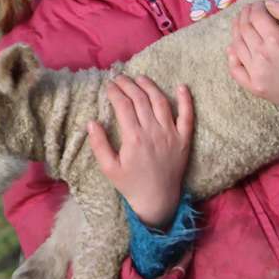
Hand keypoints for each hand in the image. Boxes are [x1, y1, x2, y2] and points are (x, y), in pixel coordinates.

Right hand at [89, 76, 193, 227]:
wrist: (158, 200)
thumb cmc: (131, 185)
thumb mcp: (109, 168)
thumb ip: (99, 144)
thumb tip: (91, 122)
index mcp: (133, 138)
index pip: (123, 105)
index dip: (114, 92)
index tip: (108, 85)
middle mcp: (153, 131)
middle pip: (140, 99)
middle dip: (128, 84)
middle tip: (120, 77)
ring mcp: (171, 134)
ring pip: (160, 101)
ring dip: (149, 86)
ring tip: (140, 78)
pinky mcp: (184, 139)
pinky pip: (187, 116)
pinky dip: (185, 100)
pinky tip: (181, 86)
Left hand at [227, 1, 278, 114]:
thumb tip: (268, 3)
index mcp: (275, 39)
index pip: (255, 16)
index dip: (255, 6)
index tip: (259, 4)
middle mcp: (261, 54)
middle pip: (243, 28)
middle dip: (244, 15)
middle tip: (247, 10)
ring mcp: (255, 72)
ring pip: (236, 45)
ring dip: (235, 31)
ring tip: (240, 24)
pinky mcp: (254, 86)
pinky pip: (235, 70)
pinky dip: (231, 57)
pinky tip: (233, 48)